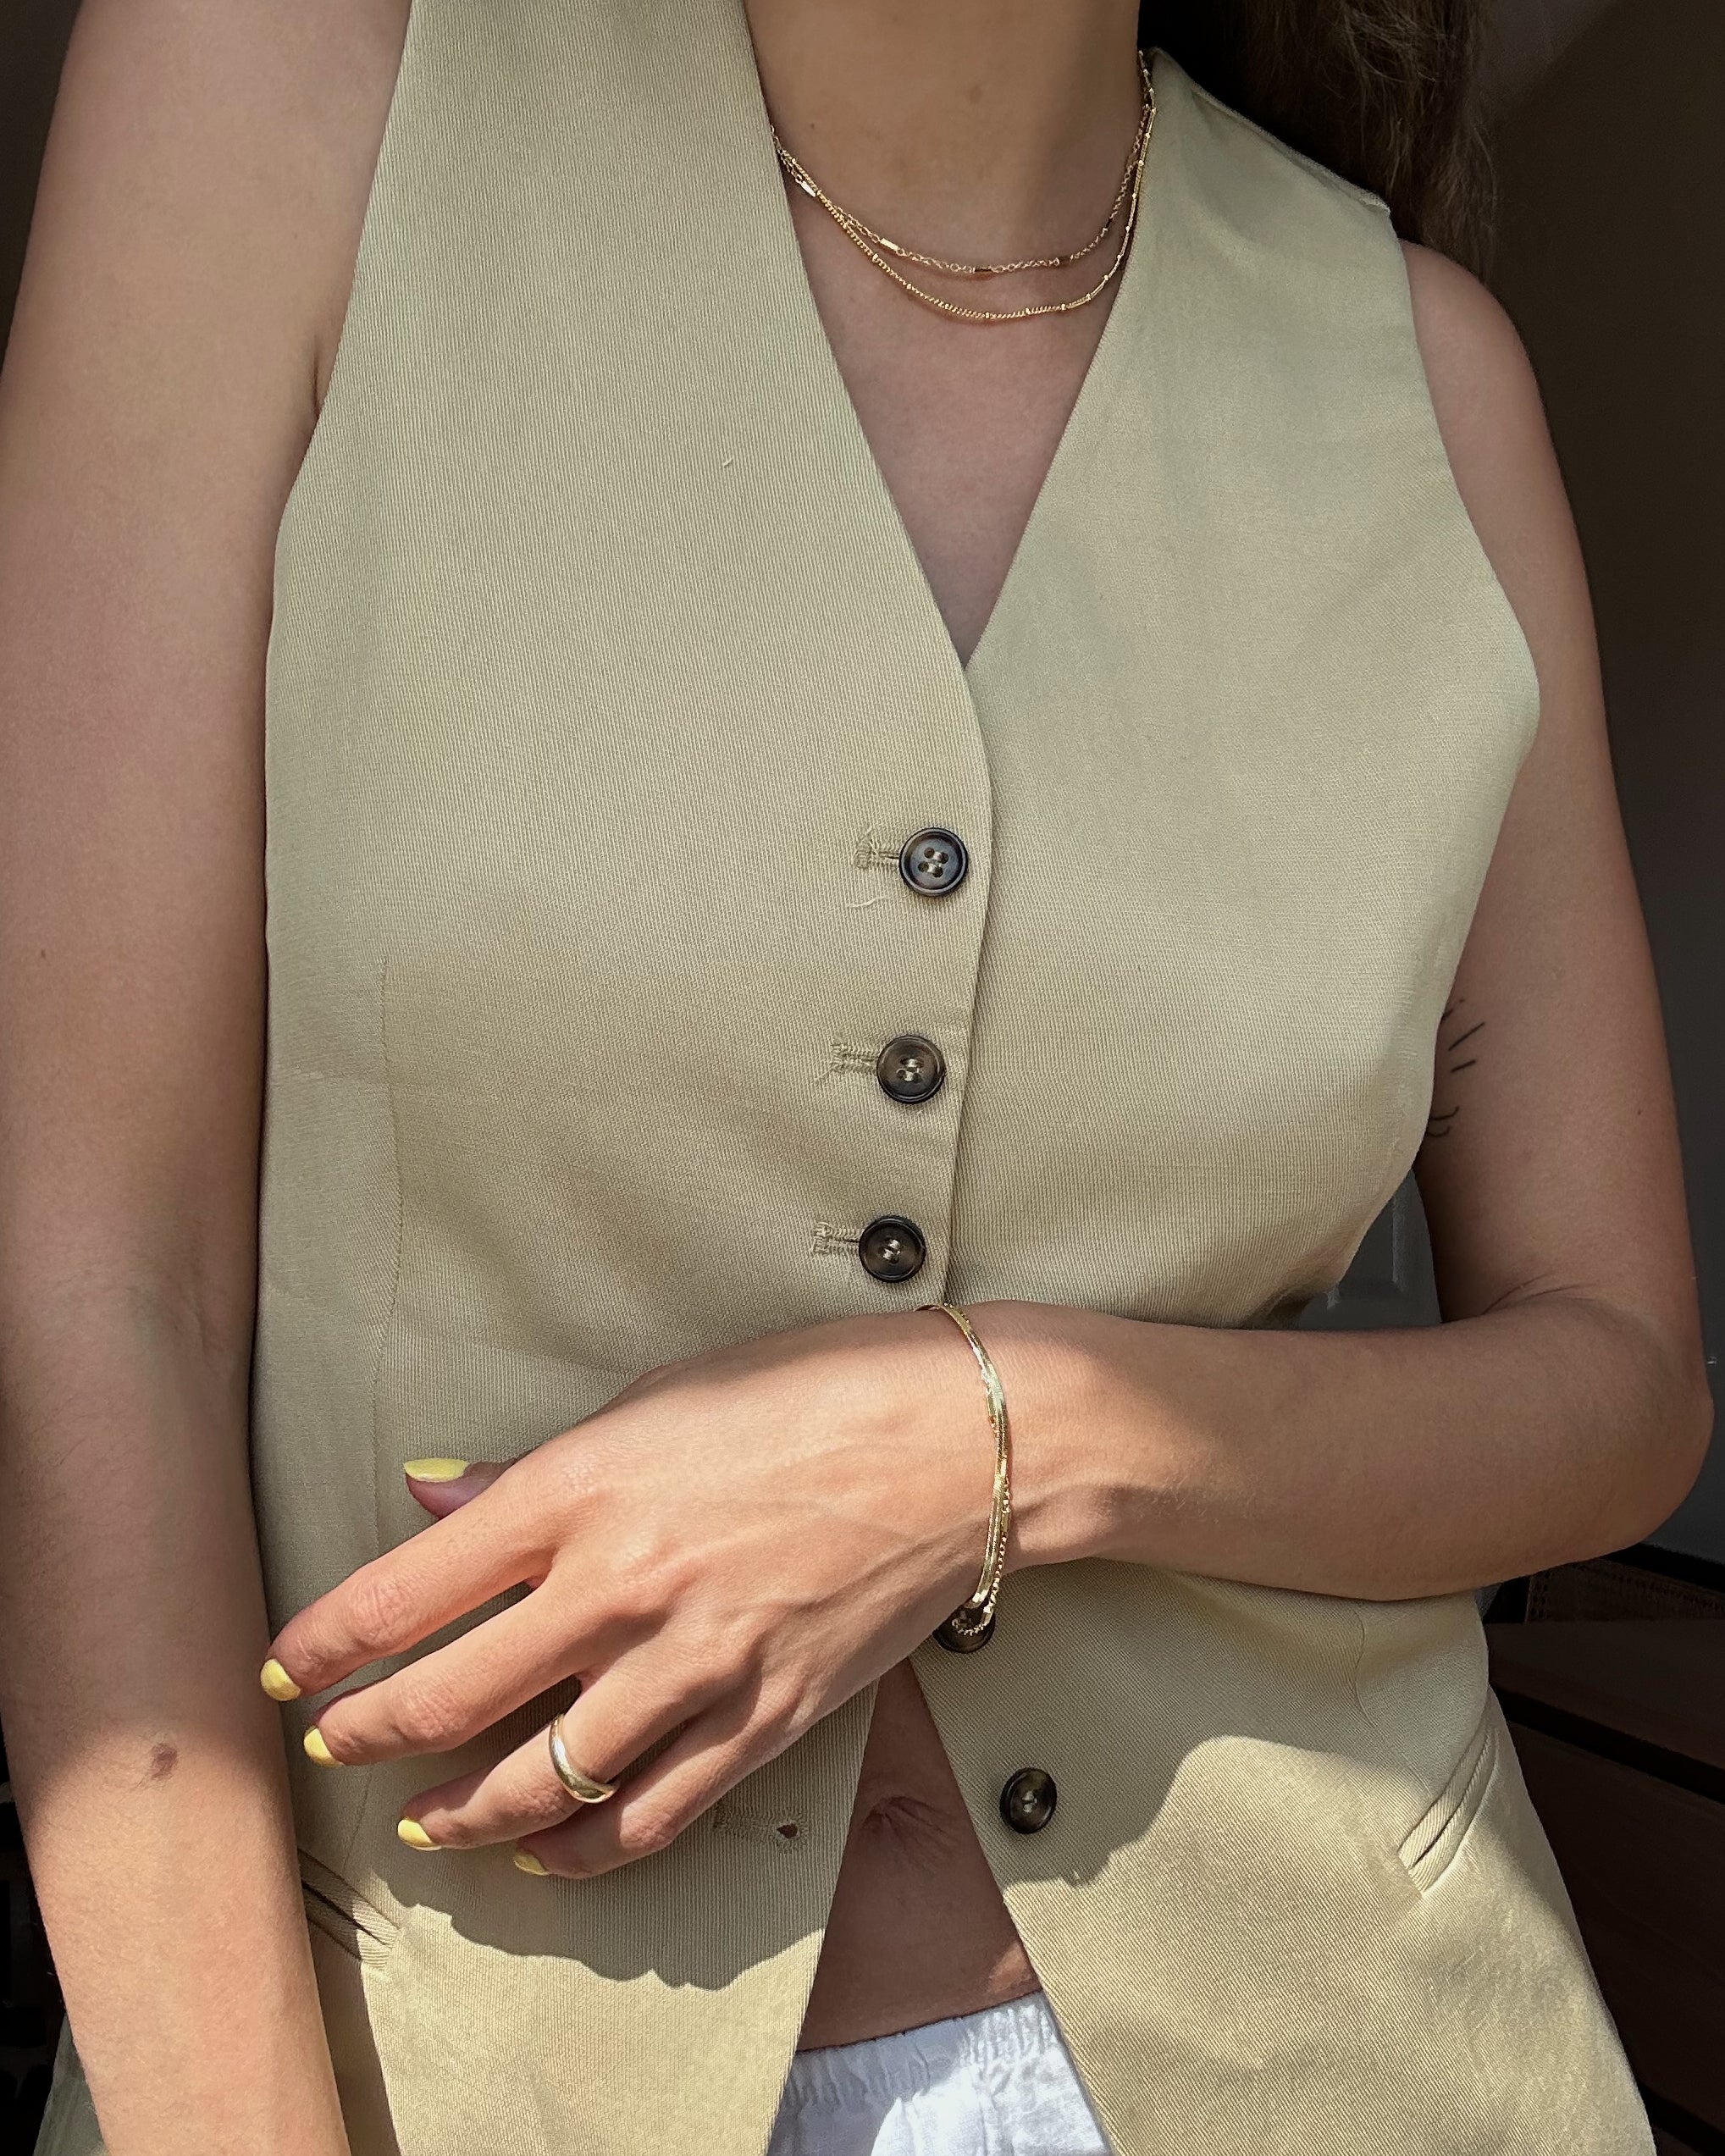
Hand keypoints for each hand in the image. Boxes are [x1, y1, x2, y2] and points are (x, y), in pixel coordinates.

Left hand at [261, 1309, 996, 1876]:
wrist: (961, 1441)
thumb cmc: (814, 1387)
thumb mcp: (659, 1397)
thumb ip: (536, 1470)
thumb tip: (435, 1498)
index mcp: (582, 1489)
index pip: (408, 1589)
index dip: (326, 1642)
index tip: (286, 1667)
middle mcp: (622, 1588)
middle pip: (448, 1699)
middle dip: (368, 1736)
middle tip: (334, 1746)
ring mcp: (696, 1665)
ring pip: (539, 1782)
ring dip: (460, 1816)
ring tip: (424, 1824)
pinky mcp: (765, 1719)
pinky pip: (652, 1816)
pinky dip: (584, 1850)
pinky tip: (547, 1853)